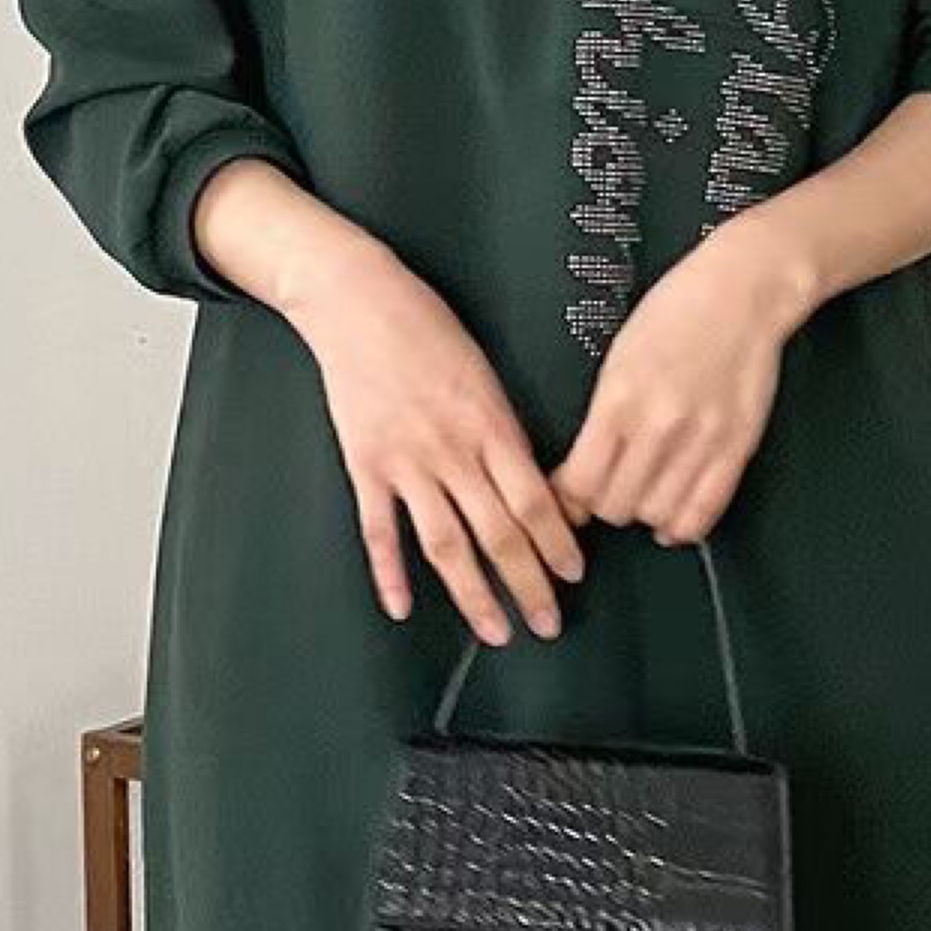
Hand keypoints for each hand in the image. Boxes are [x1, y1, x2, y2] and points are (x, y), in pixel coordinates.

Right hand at [285, 232, 584, 644]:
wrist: (357, 300)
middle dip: (528, 585)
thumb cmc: (426, 327)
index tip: (574, 574)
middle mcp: (453, 449)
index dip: (558, 545)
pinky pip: (379, 530)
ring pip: (446, 544)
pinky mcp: (365, 464)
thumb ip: (503, 431)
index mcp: (490, 424)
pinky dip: (390, 574)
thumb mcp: (484, 372)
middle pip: (499, 532)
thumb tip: (533, 482)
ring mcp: (406, 461)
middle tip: (548, 623)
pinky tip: (403, 608)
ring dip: (474, 594)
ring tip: (495, 630)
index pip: (536, 500)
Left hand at [548, 213, 818, 545]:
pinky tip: (670, 518)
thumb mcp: (618, 357)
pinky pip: (704, 510)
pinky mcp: (736, 447)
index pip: (581, 483)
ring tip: (641, 494)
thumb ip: (600, 417)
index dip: (569, 499)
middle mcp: (658, 425)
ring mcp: (701, 439)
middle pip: (615, 506)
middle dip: (602, 505)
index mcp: (619, 399)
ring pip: (655, 514)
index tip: (568, 496)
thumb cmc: (676, 313)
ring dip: (642, 512)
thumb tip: (577, 471)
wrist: (743, 290)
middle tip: (606, 490)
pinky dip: (681, 526)